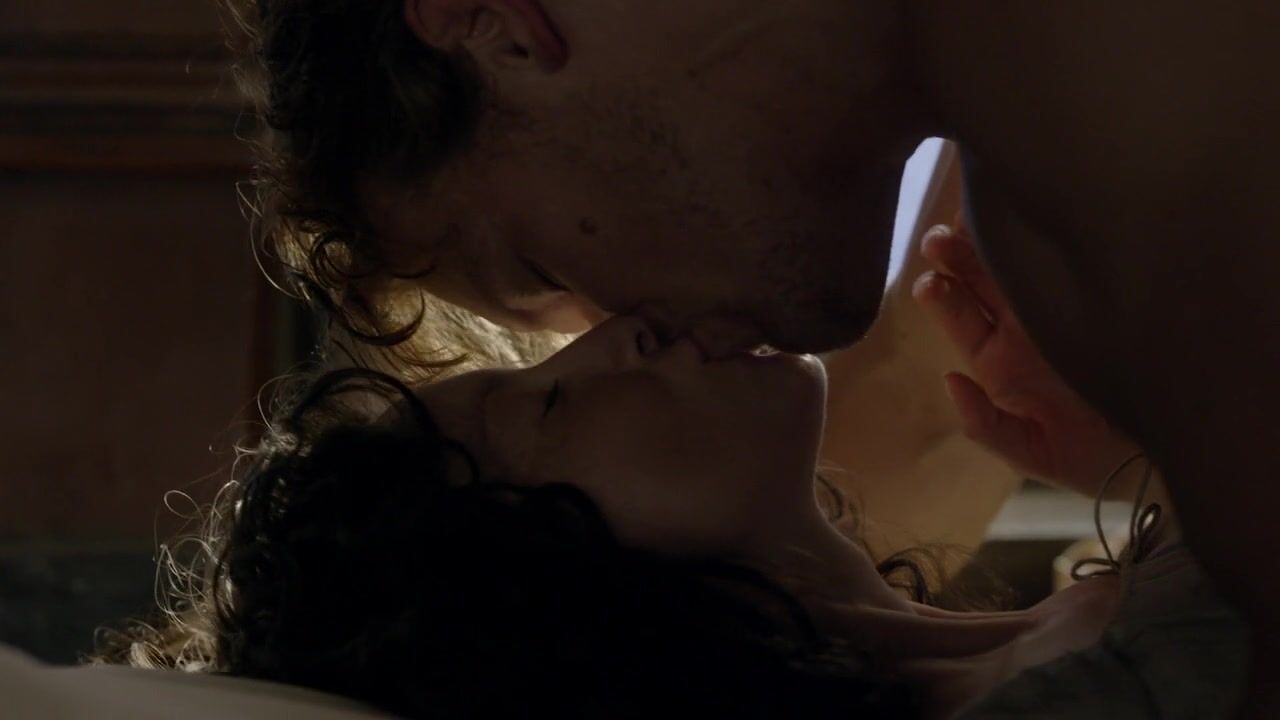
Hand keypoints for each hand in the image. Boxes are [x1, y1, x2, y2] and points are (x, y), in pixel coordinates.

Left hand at [911, 220, 1138, 496]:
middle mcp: (1025, 329)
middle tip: (938, 237)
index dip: (943, 296)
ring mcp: (1061, 310)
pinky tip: (1038, 221)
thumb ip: (986, 425)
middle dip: (958, 256)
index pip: (963, 318)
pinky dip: (1050, 243)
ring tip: (973, 215)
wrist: (1159, 459)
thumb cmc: (1092, 460)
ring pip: (1020, 264)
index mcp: (1001, 361)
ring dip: (995, 240)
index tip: (929, 281)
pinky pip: (1069, 268)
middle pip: (984, 281)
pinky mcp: (1101, 302)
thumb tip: (950, 380)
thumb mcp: (1032, 452)